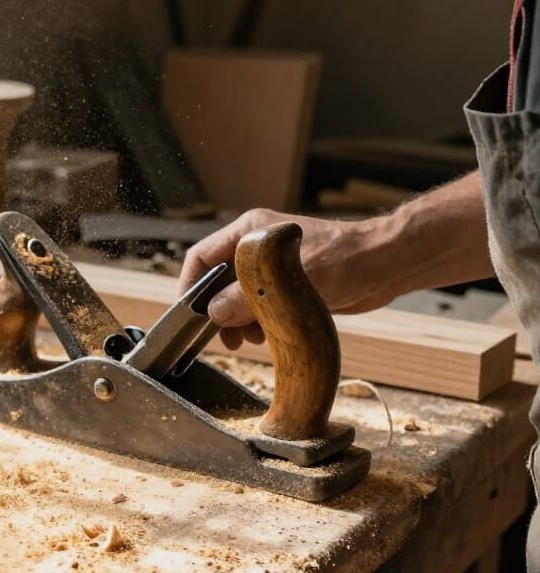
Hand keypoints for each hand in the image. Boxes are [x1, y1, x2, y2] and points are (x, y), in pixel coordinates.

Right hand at [180, 209, 395, 349]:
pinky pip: (257, 306)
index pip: (201, 257)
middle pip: (216, 280)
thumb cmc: (343, 260)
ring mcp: (270, 268)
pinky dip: (255, 323)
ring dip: (236, 321)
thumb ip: (242, 298)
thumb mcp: (284, 282)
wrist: (384, 265)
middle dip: (215, 311)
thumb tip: (213, 314)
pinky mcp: (286, 286)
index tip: (188, 315)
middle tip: (221, 338)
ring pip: (236, 297)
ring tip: (246, 339)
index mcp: (249, 232)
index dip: (189, 286)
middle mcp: (254, 248)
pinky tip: (265, 335)